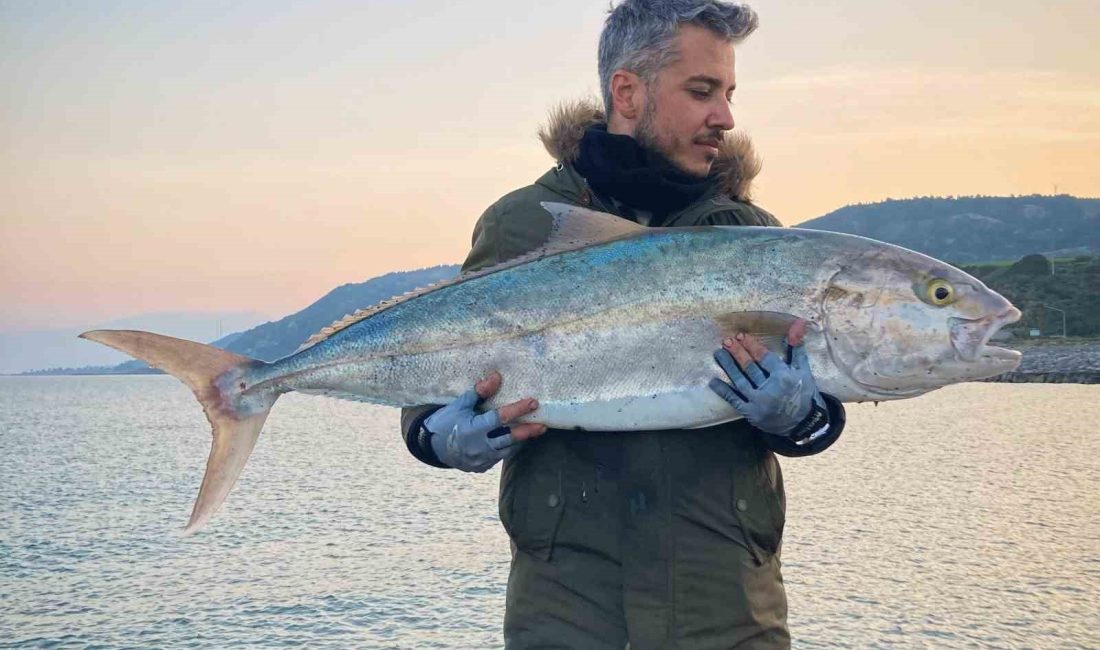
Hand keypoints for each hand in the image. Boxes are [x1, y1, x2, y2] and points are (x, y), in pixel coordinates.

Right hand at [425, 371, 546, 471]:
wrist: (432, 446)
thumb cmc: (447, 421)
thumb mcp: (460, 404)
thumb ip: (479, 392)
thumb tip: (496, 377)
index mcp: (472, 429)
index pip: (500, 418)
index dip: (517, 409)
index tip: (533, 402)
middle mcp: (478, 446)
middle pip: (509, 438)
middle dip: (527, 431)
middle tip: (543, 425)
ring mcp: (480, 459)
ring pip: (507, 450)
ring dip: (520, 441)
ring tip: (533, 431)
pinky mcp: (481, 467)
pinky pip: (499, 458)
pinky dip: (508, 448)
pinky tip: (515, 441)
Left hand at [708, 320, 826, 440]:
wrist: (803, 424)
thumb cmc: (803, 393)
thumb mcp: (803, 370)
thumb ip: (796, 347)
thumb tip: (799, 322)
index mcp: (784, 377)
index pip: (764, 358)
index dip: (752, 346)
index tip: (741, 336)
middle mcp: (770, 389)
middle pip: (750, 368)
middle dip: (737, 353)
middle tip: (726, 341)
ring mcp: (759, 402)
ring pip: (740, 381)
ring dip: (728, 366)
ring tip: (718, 353)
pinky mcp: (751, 413)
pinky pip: (734, 400)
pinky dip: (723, 391)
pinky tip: (713, 381)